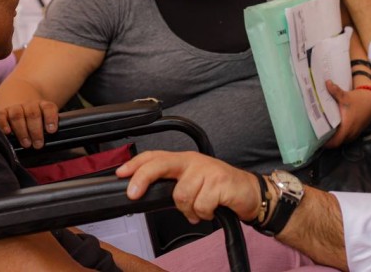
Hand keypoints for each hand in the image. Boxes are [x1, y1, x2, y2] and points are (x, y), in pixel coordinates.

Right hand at [0, 101, 58, 148]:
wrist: (17, 103)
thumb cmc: (34, 120)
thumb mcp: (44, 120)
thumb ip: (48, 128)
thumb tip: (52, 141)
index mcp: (42, 105)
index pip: (48, 108)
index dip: (50, 118)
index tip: (52, 130)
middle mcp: (29, 104)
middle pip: (32, 114)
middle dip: (36, 131)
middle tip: (38, 145)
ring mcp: (15, 107)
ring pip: (17, 115)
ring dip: (22, 130)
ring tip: (26, 144)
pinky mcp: (2, 112)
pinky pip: (1, 116)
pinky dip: (4, 124)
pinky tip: (8, 132)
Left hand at [117, 151, 259, 224]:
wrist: (249, 192)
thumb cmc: (218, 188)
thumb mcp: (193, 182)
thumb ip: (172, 185)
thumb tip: (146, 194)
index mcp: (184, 160)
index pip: (155, 156)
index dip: (136, 164)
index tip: (121, 173)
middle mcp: (193, 161)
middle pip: (160, 164)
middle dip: (143, 178)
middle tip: (133, 193)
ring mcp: (206, 170)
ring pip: (181, 195)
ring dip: (189, 210)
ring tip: (200, 209)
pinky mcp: (219, 181)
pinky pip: (200, 206)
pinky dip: (204, 214)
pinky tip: (212, 209)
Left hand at [323, 80, 370, 147]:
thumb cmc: (358, 100)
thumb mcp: (345, 96)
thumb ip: (335, 91)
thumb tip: (326, 83)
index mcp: (347, 127)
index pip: (335, 142)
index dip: (326, 143)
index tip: (318, 139)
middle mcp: (351, 133)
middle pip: (337, 143)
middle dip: (327, 140)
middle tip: (317, 134)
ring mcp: (355, 133)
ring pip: (342, 140)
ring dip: (334, 138)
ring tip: (323, 132)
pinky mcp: (356, 131)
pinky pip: (346, 137)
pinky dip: (339, 135)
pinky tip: (333, 129)